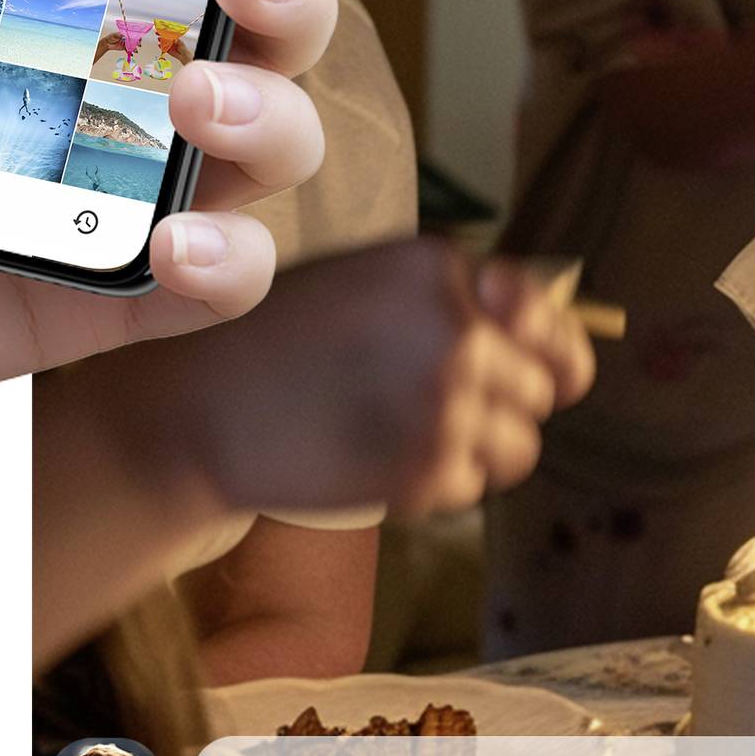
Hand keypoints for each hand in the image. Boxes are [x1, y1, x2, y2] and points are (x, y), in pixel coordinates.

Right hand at [167, 240, 598, 519]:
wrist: (202, 410)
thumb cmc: (280, 341)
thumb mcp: (368, 281)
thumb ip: (453, 298)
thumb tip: (544, 329)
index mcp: (439, 269)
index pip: (547, 318)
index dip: (552, 352)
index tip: (543, 371)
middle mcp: (455, 330)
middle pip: (540, 389)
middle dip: (503, 404)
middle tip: (440, 409)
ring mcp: (446, 403)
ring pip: (519, 446)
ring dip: (480, 451)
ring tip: (416, 438)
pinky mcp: (427, 469)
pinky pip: (472, 486)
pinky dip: (437, 485)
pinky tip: (383, 461)